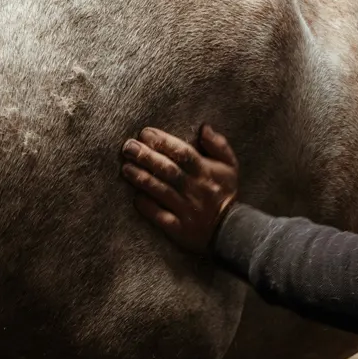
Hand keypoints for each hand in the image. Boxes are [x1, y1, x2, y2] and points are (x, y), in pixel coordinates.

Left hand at [120, 124, 239, 253]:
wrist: (232, 230)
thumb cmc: (226, 193)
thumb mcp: (230, 166)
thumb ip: (218, 145)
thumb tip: (204, 127)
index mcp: (206, 172)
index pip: (183, 153)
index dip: (163, 141)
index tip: (145, 133)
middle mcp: (195, 189)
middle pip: (168, 170)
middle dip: (146, 156)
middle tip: (128, 146)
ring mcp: (187, 209)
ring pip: (161, 191)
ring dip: (142, 178)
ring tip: (126, 167)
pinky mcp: (179, 228)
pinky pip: (160, 216)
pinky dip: (147, 206)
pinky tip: (136, 197)